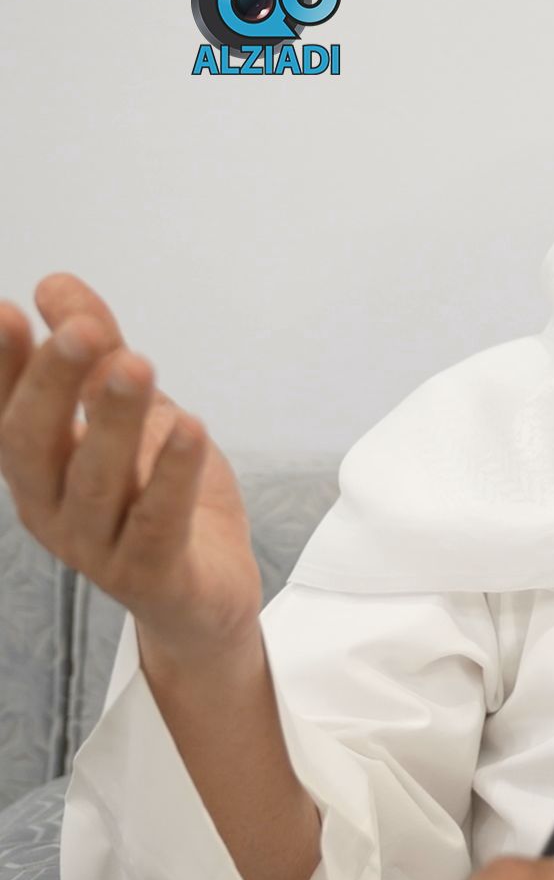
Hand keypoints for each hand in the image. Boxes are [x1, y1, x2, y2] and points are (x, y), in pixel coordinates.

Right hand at [0, 274, 258, 667]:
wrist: (206, 596)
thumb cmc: (161, 498)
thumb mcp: (135, 414)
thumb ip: (100, 353)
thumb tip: (56, 283)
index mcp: (39, 468)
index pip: (8, 410)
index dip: (4, 365)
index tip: (7, 310)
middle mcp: (51, 508)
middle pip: (36, 443)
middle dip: (54, 382)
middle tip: (86, 330)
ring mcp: (96, 548)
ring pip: (95, 481)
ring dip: (113, 419)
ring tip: (139, 363)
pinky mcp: (152, 575)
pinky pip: (156, 523)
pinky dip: (171, 474)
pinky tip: (191, 427)